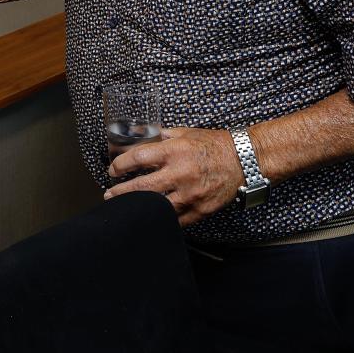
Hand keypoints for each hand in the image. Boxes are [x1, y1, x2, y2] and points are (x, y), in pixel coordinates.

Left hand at [103, 127, 243, 225]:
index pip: (138, 158)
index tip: (113, 169)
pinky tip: (150, 217)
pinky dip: (161, 218)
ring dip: (138, 207)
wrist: (244, 160)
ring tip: (125, 208)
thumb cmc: (214, 145)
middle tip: (109, 194)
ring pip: (157, 206)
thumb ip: (161, 136)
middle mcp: (181, 174)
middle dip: (121, 191)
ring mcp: (191, 194)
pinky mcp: (201, 210)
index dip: (120, 165)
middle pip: (142, 187)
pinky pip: (176, 219)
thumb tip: (140, 134)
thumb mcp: (185, 133)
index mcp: (175, 152)